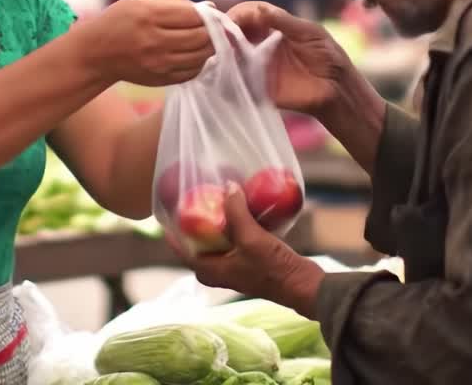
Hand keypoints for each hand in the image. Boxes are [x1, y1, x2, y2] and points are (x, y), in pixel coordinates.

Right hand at [81, 0, 213, 86]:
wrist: (96, 53)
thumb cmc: (121, 19)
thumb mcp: (142, 0)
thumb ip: (177, 1)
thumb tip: (211, 8)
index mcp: (149, 16)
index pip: (194, 15)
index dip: (209, 14)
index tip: (213, 14)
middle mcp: (154, 41)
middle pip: (202, 37)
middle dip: (214, 31)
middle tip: (216, 28)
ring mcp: (158, 64)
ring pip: (201, 56)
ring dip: (210, 47)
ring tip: (208, 40)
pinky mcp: (161, 80)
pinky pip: (192, 72)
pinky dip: (199, 62)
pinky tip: (194, 53)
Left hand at [168, 185, 324, 318]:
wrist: (301, 285)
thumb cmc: (272, 267)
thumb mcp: (251, 237)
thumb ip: (237, 212)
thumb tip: (227, 187)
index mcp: (210, 271)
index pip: (183, 250)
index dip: (174, 232)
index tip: (170, 212)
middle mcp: (219, 271)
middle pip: (200, 245)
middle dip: (198, 225)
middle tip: (196, 202)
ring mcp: (235, 267)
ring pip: (218, 243)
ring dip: (217, 225)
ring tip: (215, 202)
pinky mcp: (250, 262)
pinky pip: (234, 241)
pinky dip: (234, 227)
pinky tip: (240, 210)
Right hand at [225, 1, 351, 116]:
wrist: (337, 89)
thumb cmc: (328, 56)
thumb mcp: (309, 33)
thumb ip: (284, 21)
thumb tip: (259, 10)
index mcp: (274, 26)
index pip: (249, 13)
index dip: (238, 14)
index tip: (230, 20)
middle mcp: (262, 43)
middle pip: (235, 32)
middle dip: (223, 31)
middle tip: (216, 36)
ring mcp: (258, 64)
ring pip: (231, 54)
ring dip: (221, 52)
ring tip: (216, 52)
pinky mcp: (258, 86)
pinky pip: (238, 80)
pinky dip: (226, 76)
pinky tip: (222, 72)